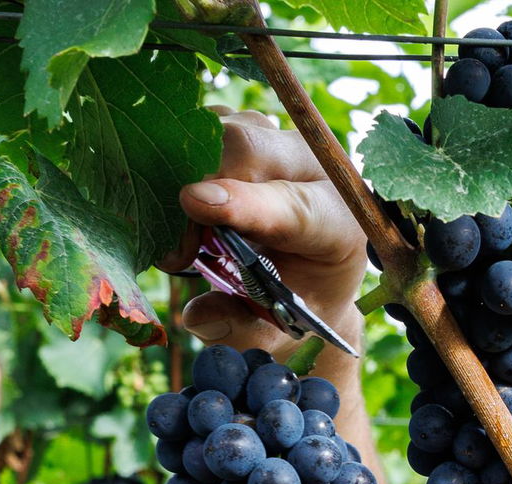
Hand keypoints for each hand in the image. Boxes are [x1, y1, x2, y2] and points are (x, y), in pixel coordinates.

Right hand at [162, 108, 368, 353]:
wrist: (306, 272)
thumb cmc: (295, 299)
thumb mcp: (277, 328)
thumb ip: (241, 327)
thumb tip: (199, 316)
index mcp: (337, 219)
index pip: (293, 204)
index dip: (246, 203)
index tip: (196, 202)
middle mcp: (313, 167)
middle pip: (246, 149)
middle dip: (197, 190)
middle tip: (177, 252)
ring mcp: (276, 138)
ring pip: (217, 130)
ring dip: (181, 175)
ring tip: (182, 237)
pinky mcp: (243, 127)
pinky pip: (198, 126)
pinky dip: (174, 161)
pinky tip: (176, 206)